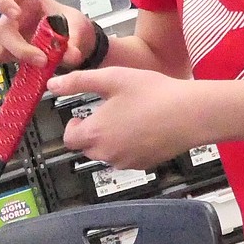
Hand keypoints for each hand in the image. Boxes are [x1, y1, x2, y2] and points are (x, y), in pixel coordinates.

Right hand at [0, 0, 94, 67]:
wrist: (74, 42)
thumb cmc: (71, 25)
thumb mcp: (79, 27)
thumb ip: (75, 40)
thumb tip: (71, 55)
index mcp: (27, 1)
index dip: (0, 0)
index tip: (14, 14)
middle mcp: (10, 17)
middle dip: (14, 46)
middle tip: (40, 59)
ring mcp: (5, 35)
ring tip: (20, 64)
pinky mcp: (4, 52)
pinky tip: (9, 65)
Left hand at [47, 66, 205, 168]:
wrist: (190, 113)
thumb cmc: (154, 95)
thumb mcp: (112, 78)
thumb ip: (78, 81)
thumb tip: (53, 84)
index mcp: (95, 134)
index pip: (69, 138)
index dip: (73, 125)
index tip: (82, 114)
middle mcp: (107, 153)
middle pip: (86, 148)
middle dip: (92, 132)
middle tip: (108, 112)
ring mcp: (125, 162)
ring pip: (107, 153)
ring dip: (110, 139)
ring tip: (129, 116)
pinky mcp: (143, 164)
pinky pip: (126, 158)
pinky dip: (129, 145)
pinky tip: (143, 126)